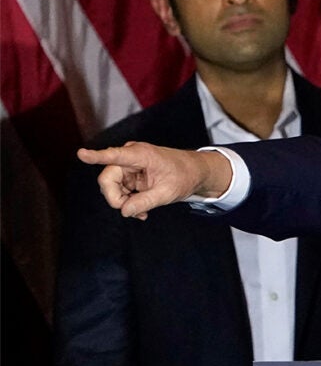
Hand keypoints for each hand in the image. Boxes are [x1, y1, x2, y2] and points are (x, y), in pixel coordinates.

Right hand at [77, 142, 231, 219]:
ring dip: (123, 202)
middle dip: (116, 199)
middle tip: (134, 212)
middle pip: (107, 179)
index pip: (115, 156)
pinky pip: (118, 191)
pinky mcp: (129, 175)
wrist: (195, 172)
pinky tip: (140, 210)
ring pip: (111, 187)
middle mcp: (130, 157)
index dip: (96, 156)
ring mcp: (128, 166)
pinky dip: (127, 202)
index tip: (81, 153)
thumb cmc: (185, 176)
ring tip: (142, 212)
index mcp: (141, 154)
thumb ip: (145, 202)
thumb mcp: (168, 192)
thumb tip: (124, 211)